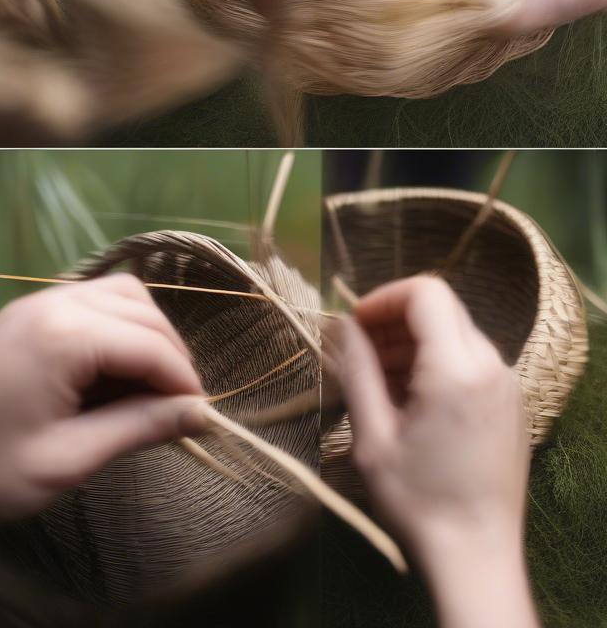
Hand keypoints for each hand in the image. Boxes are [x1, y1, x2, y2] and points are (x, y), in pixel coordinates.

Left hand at [0, 274, 206, 528]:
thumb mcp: (70, 459)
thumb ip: (138, 427)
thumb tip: (199, 414)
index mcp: (60, 337)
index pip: (148, 343)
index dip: (183, 379)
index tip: (199, 417)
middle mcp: (50, 303)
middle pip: (140, 308)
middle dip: (169, 353)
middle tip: (177, 405)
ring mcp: (35, 301)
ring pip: (120, 294)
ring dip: (146, 333)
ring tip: (149, 386)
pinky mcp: (27, 310)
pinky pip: (92, 299)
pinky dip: (118, 326)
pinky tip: (115, 368)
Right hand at [336, 276, 538, 627]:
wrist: (476, 556)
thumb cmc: (418, 499)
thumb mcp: (372, 434)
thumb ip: (356, 369)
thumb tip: (339, 326)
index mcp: (457, 368)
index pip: (426, 293)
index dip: (384, 298)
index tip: (354, 324)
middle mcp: (491, 367)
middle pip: (441, 309)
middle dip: (394, 321)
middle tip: (358, 353)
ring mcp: (507, 386)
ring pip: (454, 333)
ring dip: (412, 343)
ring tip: (378, 381)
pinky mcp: (511, 405)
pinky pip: (470, 360)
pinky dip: (435, 363)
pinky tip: (409, 401)